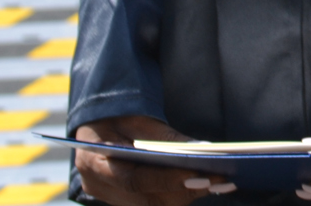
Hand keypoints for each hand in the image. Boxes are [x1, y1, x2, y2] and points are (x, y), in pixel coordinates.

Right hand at [74, 114, 237, 205]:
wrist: (95, 119)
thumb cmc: (115, 113)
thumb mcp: (137, 118)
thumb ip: (165, 137)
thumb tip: (201, 148)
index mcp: (94, 162)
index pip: (133, 180)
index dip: (166, 180)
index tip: (198, 174)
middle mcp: (97, 186)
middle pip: (146, 200)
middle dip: (184, 191)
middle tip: (217, 179)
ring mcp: (107, 196)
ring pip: (152, 205)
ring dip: (184, 195)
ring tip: (216, 182)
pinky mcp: (120, 200)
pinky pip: (151, 202)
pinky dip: (176, 194)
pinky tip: (200, 184)